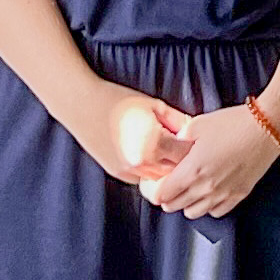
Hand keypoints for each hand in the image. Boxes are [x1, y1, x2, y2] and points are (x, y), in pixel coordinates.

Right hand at [67, 88, 192, 186]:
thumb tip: (193, 133)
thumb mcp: (154, 105)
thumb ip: (178, 121)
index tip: (197, 141)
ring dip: (167, 169)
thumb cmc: (118, 99)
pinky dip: (151, 170)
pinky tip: (150, 154)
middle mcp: (142, 163)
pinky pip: (144, 178)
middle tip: (186, 148)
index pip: (186, 156)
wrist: (81, 105)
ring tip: (169, 151)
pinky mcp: (118, 174)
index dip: (194, 148)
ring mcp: (129, 171)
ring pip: (160, 180)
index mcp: (154, 144)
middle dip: (183, 162)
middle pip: (176, 172)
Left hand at [141, 104, 279, 219]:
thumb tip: (171, 146)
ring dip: (187, 203)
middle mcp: (205, 187)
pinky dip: (208, 206)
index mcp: (192, 170)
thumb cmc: (233, 123)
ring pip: (194, 213)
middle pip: (175, 206)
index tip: (156, 182)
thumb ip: (180, 138)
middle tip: (170, 184)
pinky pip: (216, 212)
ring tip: (190, 189)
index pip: (162, 194)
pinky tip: (209, 192)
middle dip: (168, 197)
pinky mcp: (239, 196)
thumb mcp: (198, 124)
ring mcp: (223, 194)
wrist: (267, 128)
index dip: (154, 190)